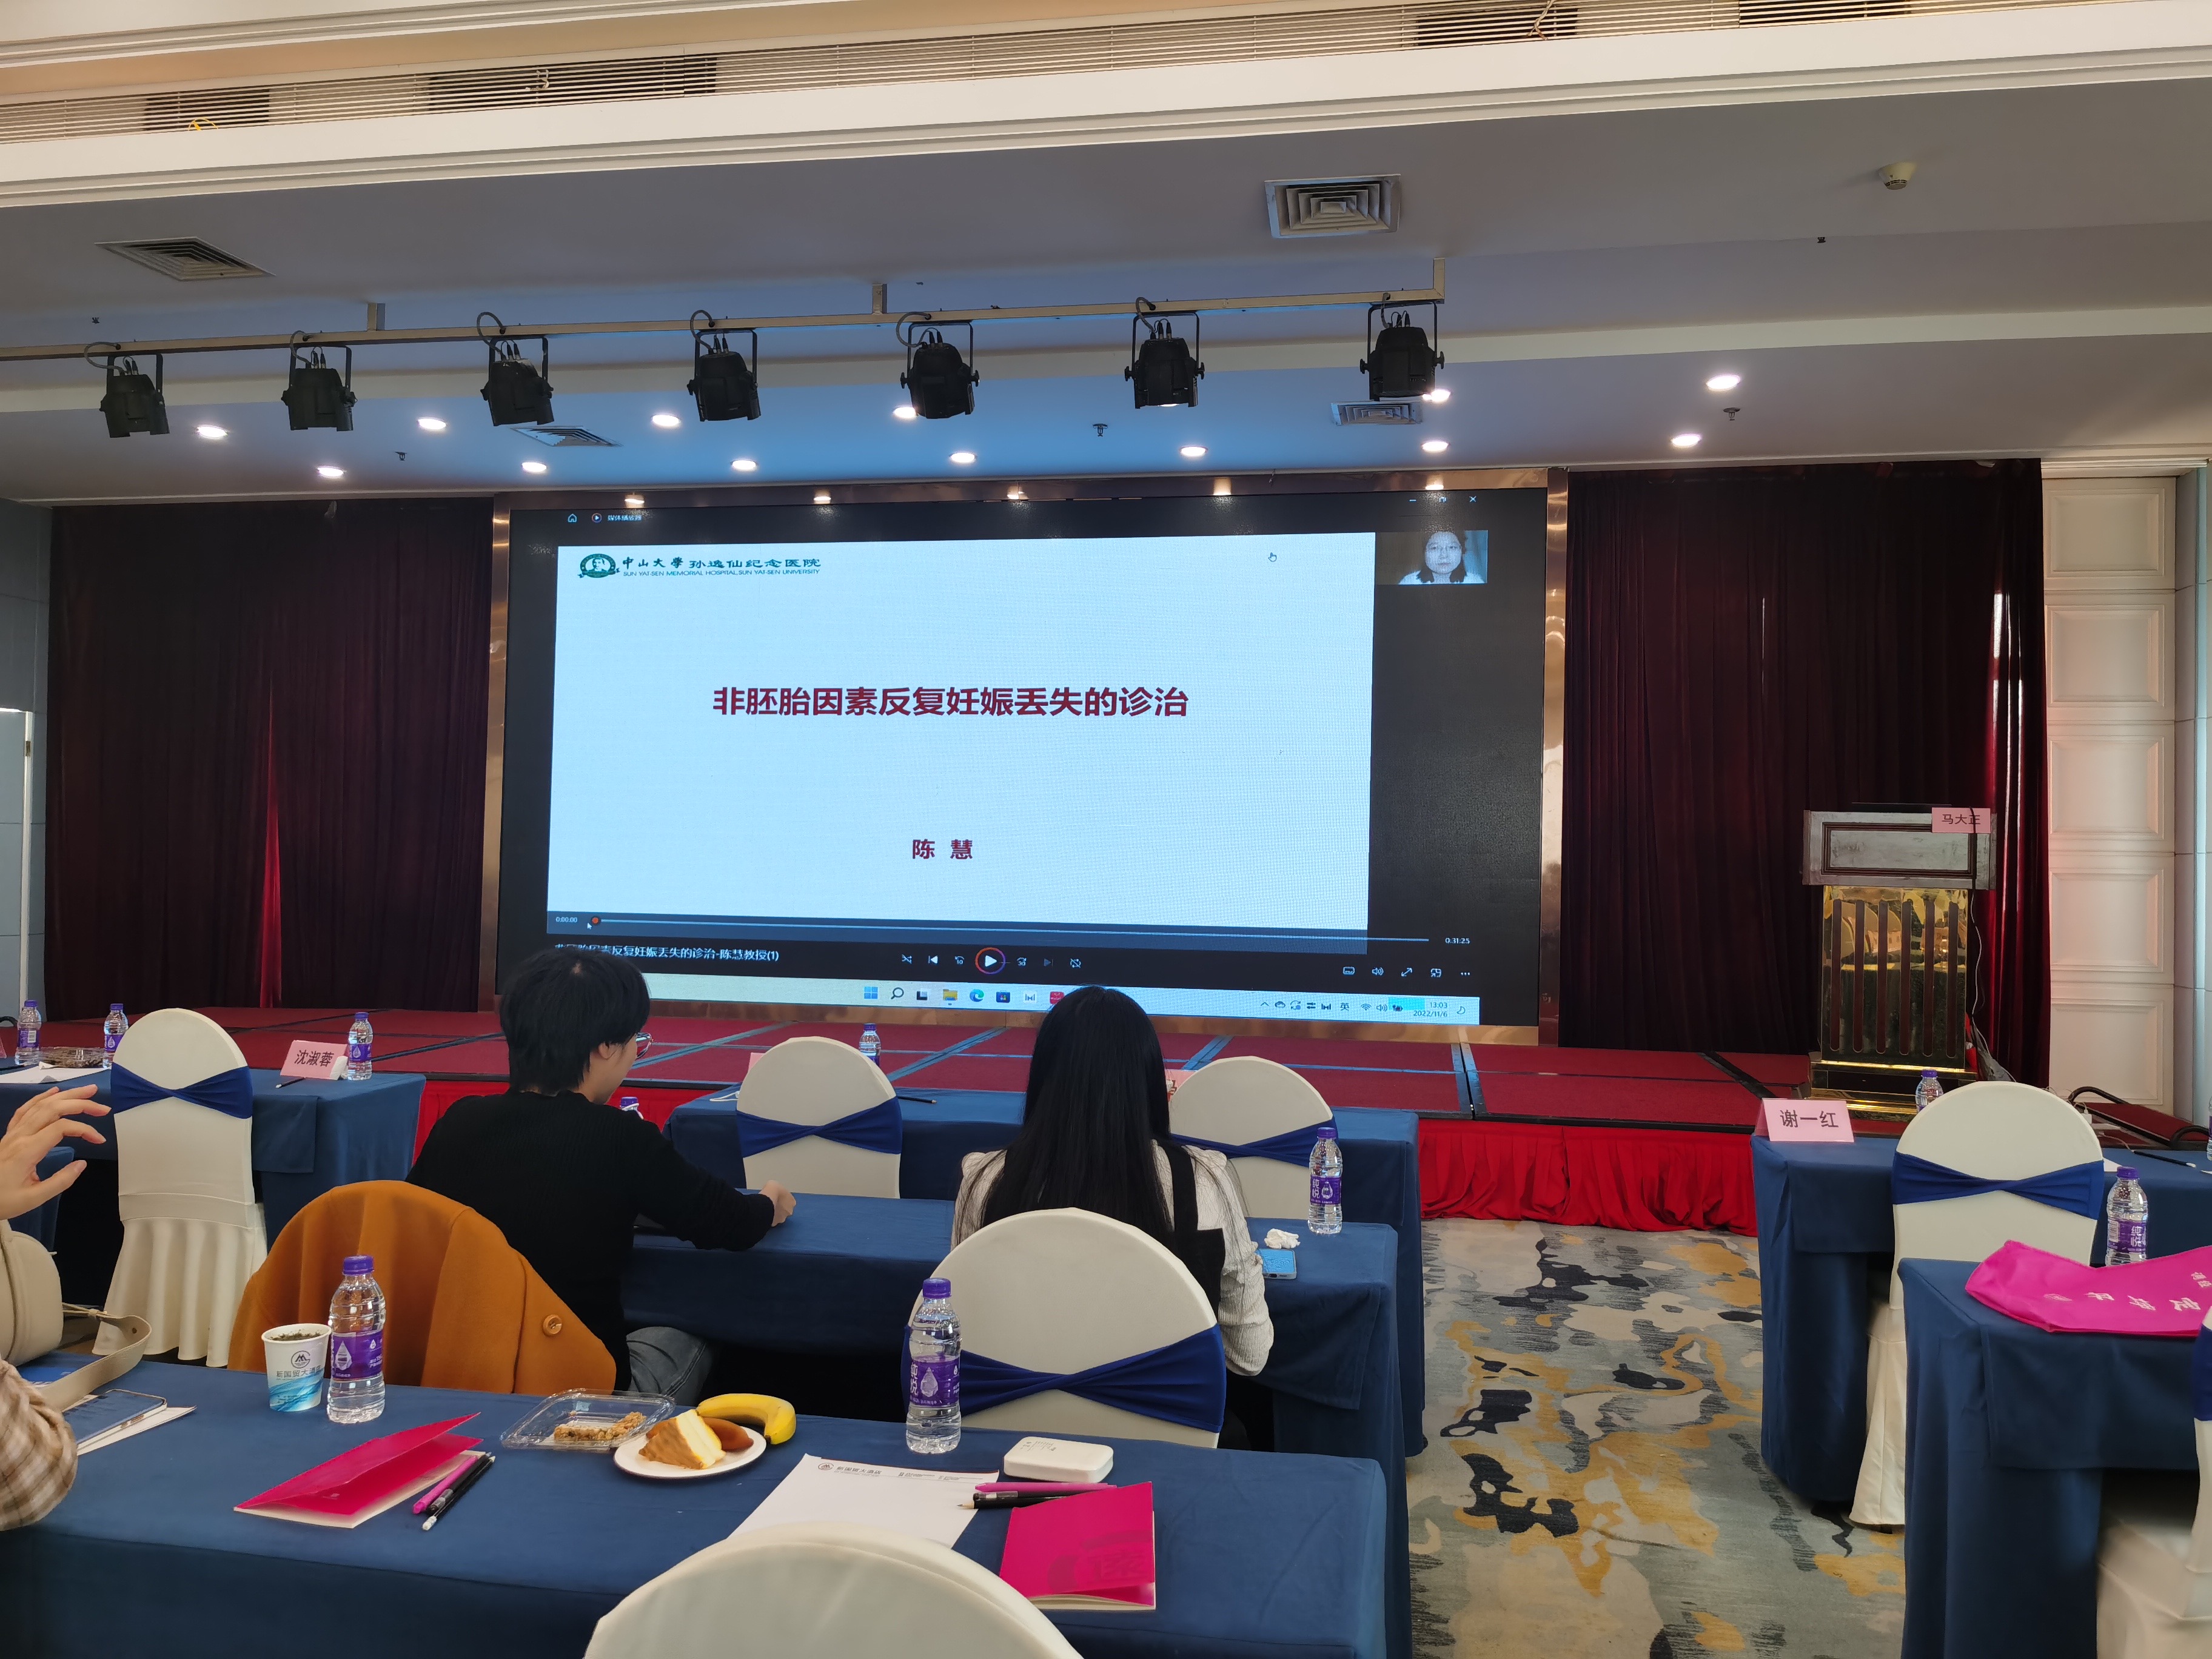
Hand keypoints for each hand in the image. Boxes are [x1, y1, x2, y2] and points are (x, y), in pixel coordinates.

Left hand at [0, 1086, 108, 1222]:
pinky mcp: (9, 1135)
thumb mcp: (33, 1198)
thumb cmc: (4, 1200)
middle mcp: (21, 1135)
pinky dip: (41, 1098)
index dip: (85, 1130)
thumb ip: (60, 1181)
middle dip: (80, 1103)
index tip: (100, 1141)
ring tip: (87, 1091)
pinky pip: (25, 1110)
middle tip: (103, 1107)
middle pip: (53, 1109)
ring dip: (65, 1095)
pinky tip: (54, 1092)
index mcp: (28, 1150)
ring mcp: (13, 1133)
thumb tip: (82, 1164)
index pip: (62, 1127)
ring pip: (40, 1105)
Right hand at [760, 1180, 796, 1225]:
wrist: (766, 1200)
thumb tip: (772, 1192)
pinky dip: (768, 1219)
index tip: (777, 1198)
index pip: (789, 1202)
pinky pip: (771, 1221)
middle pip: (785, 1210)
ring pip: (778, 1217)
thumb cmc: (773, 1190)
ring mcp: (782, 1218)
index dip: (782, 1200)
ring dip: (774, 1214)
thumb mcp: (775, 1185)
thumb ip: (777, 1191)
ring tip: (765, 1210)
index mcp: (792, 1201)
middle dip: (779, 1209)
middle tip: (771, 1204)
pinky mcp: (774, 1223)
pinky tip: (763, 1215)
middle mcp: (789, 1211)